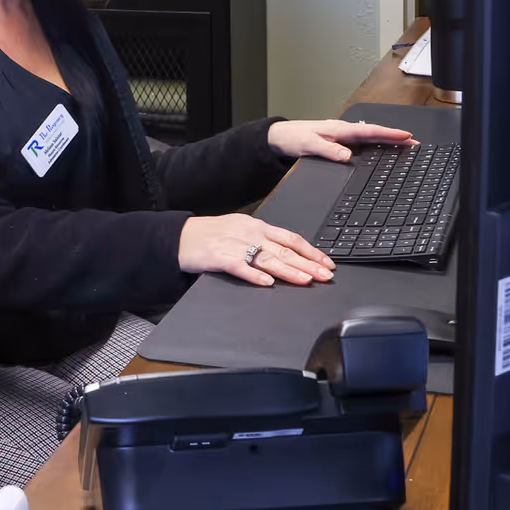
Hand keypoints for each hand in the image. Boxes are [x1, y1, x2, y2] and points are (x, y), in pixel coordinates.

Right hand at [178, 213, 335, 286]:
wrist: (180, 236)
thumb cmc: (211, 235)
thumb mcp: (242, 231)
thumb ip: (264, 241)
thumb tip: (290, 255)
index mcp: (258, 226)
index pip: (291, 238)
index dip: (312, 251)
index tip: (328, 263)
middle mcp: (250, 232)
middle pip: (284, 249)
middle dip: (308, 263)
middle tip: (326, 275)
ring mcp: (234, 244)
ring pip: (267, 258)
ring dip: (289, 270)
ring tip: (306, 280)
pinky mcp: (219, 256)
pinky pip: (240, 266)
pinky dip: (254, 274)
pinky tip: (267, 282)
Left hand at [266, 118, 414, 163]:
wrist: (279, 138)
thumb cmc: (293, 138)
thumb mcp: (308, 145)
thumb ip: (328, 150)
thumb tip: (347, 156)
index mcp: (340, 129)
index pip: (370, 131)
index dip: (389, 135)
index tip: (406, 137)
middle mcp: (344, 131)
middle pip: (375, 133)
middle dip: (396, 138)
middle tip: (416, 143)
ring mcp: (343, 136)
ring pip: (371, 137)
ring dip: (388, 141)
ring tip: (406, 146)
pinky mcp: (339, 142)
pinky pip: (363, 143)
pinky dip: (376, 145)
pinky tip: (383, 150)